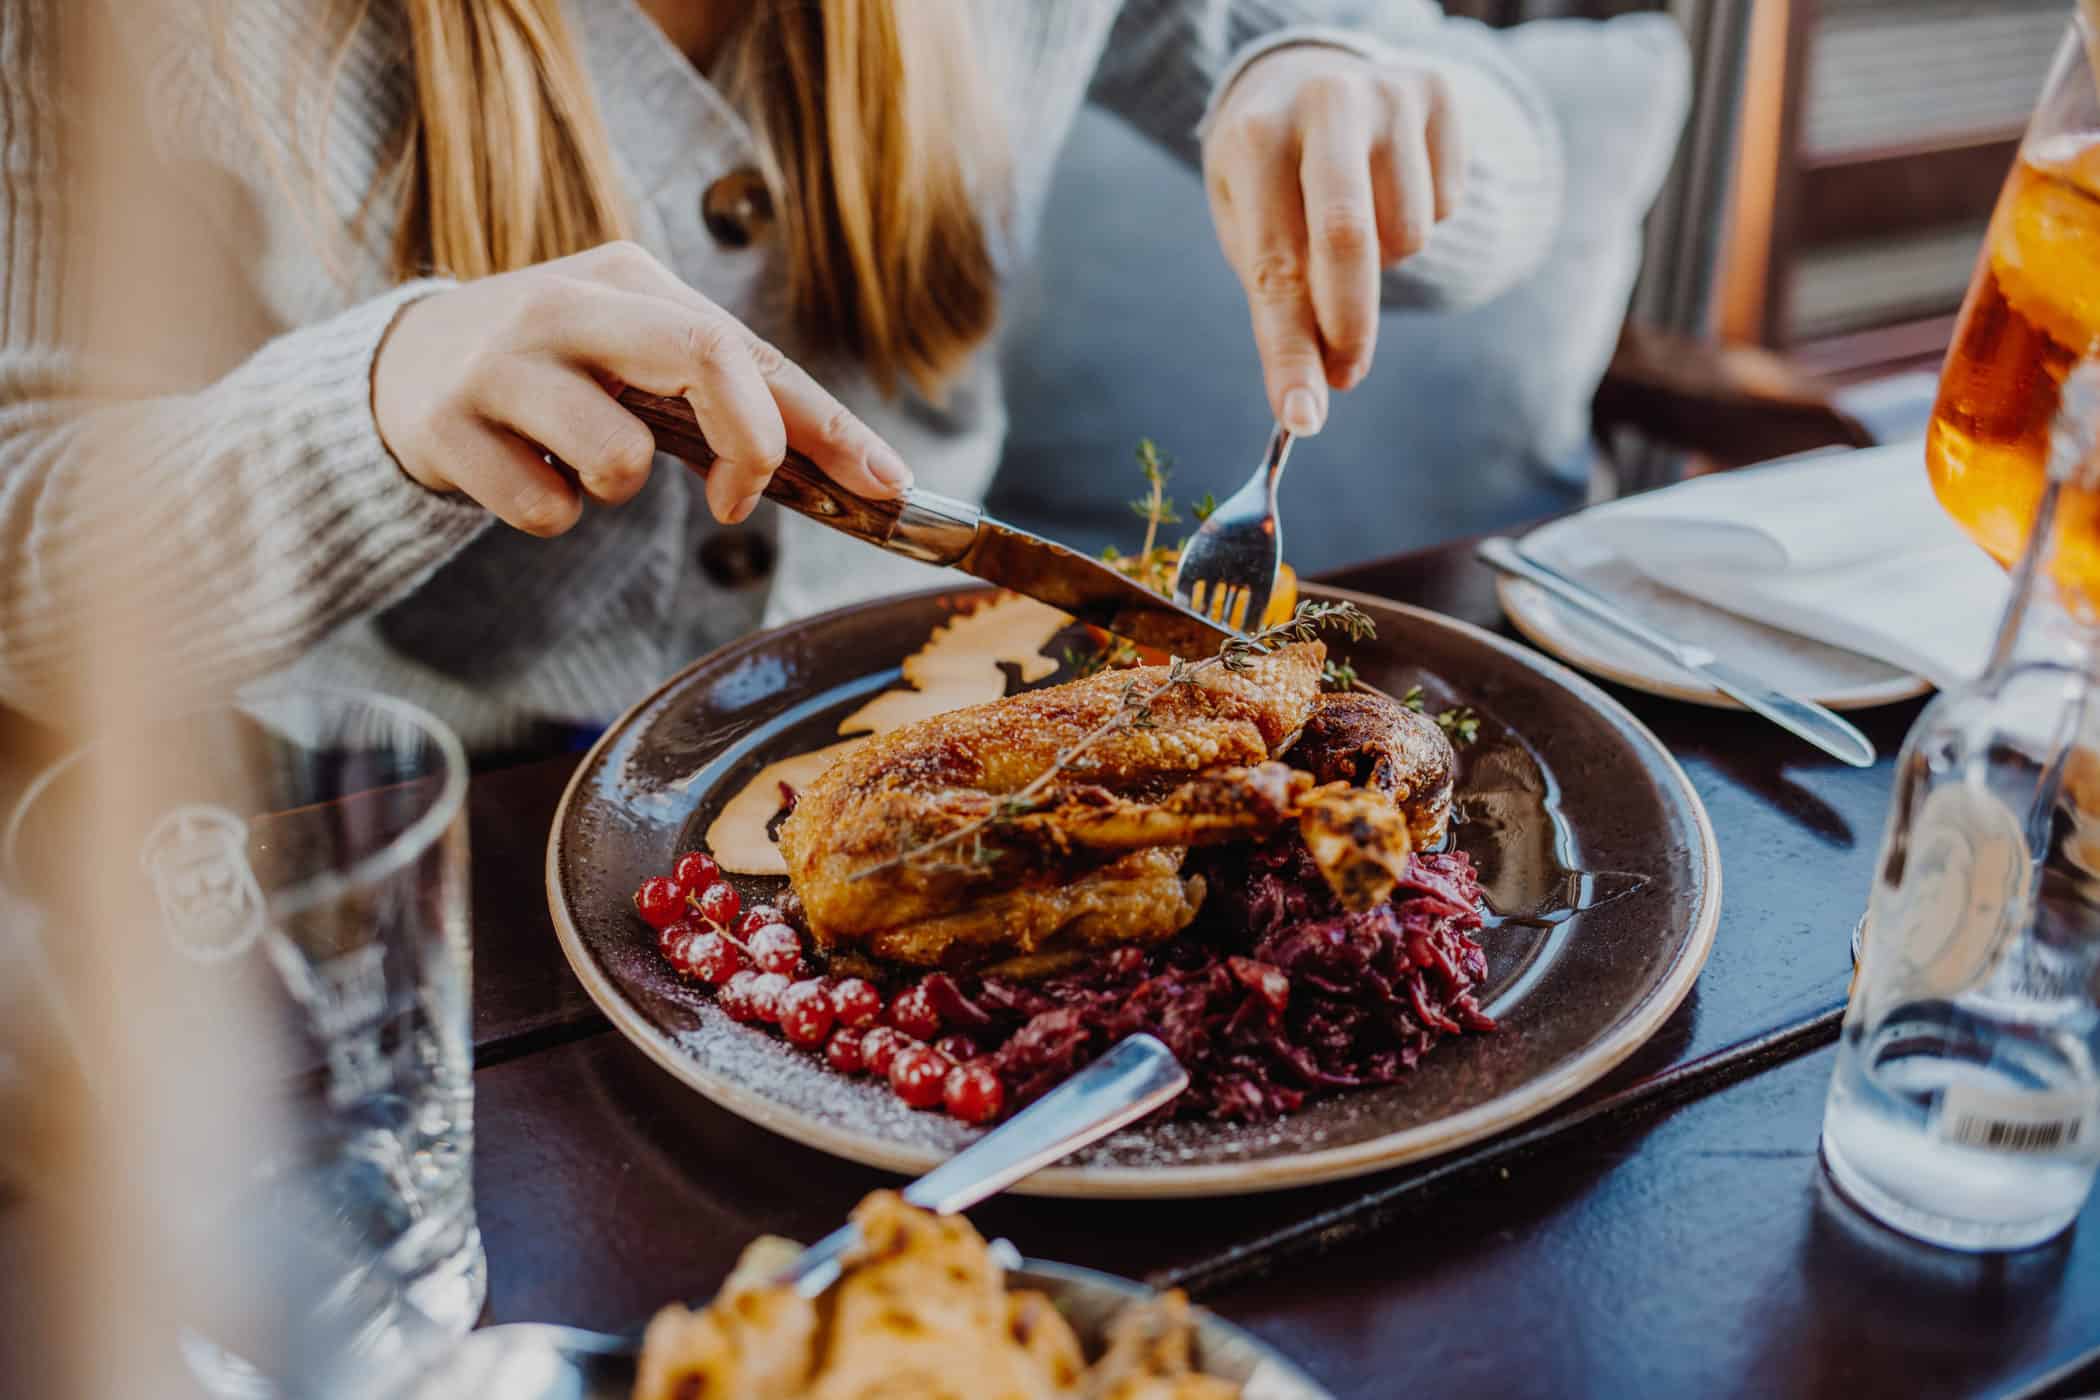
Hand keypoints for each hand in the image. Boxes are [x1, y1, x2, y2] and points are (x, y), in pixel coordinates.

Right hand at [372, 241, 910, 533]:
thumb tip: (850, 472)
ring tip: (578, 461)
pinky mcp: (448, 426)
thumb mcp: (635, 354)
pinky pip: (546, 511)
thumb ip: (727, 396)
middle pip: (706, 359)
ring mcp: (503, 363)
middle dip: (751, 447)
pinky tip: (520, 471)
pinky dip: (550, 512)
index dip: (827, 423)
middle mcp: (569, 305)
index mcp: (631, 277)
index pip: (750, 349)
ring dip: (618, 491)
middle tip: (737, 500)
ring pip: (619, 461)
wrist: (401, 366)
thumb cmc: (555, 371)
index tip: (886, 483)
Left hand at [1202, 47, 1463, 434]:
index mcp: (1255, 137)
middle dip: (1350, 326)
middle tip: (1344, 374)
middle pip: (1350, 240)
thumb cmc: (1268, 176)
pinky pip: (1446, 204)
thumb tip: (1307, 404)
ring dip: (1381, 265)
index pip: (1278, 266)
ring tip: (1351, 225)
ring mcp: (1388, 91)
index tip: (1302, 419)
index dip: (1290, 352)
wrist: (1306, 73)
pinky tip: (1388, 187)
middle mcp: (1324, 103)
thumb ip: (1279, 302)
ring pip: (1408, 233)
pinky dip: (1418, 219)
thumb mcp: (1249, 225)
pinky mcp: (1440, 91)